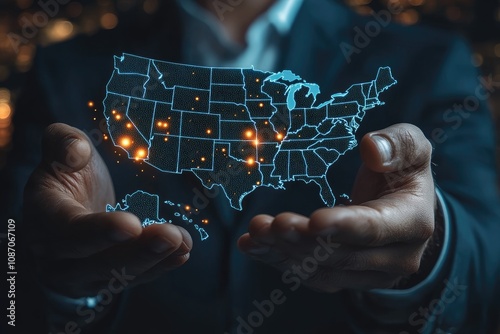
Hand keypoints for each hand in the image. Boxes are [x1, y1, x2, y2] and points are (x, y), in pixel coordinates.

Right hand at [24, 123, 191, 297]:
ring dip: (154, 260)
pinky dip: (159, 267)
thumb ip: (62, 141)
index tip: (132, 224)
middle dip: (137, 251)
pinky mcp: (104, 280)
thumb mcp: (59, 152)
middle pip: (97, 261)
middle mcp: (56, 255)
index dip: (98, 231)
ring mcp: (80, 274)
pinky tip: (182, 253)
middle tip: (170, 236)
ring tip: (183, 242)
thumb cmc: (67, 177)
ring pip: (118, 275)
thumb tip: (77, 152)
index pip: (68, 230)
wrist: (62, 214)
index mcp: (43, 218)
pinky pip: (133, 279)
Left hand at [238, 123, 436, 291]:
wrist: (405, 208)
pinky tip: (253, 246)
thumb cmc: (403, 172)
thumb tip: (371, 147)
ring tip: (255, 232)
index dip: (344, 226)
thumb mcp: (411, 149)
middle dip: (302, 239)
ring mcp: (369, 274)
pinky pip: (311, 275)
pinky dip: (279, 260)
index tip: (314, 220)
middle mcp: (395, 258)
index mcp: (412, 223)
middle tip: (270, 223)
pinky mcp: (347, 277)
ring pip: (322, 270)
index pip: (375, 229)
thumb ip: (398, 144)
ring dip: (284, 252)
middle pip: (342, 254)